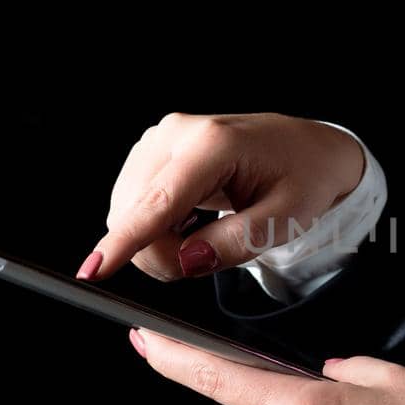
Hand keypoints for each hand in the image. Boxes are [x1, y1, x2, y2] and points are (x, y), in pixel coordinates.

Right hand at [79, 112, 365, 282]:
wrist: (310, 148)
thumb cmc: (305, 177)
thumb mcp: (286, 219)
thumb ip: (236, 243)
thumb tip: (186, 260)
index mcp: (214, 143)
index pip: (158, 202)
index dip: (125, 241)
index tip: (94, 271)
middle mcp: (179, 132)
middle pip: (134, 212)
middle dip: (160, 252)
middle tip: (208, 257)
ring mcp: (162, 136)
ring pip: (128, 210)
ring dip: (157, 240)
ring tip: (207, 234)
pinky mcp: (155, 148)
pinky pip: (135, 202)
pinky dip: (157, 225)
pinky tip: (192, 221)